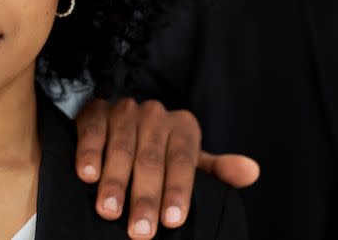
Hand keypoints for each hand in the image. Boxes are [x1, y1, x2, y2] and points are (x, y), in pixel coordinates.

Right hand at [75, 98, 259, 238]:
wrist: (121, 120)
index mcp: (184, 127)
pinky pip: (93, 131)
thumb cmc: (161, 150)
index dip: (178, 192)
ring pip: (121, 148)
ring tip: (108, 210)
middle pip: (151, 159)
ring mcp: (124, 111)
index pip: (183, 161)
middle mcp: (155, 114)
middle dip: (144, 197)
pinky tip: (86, 174)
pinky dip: (89, 152)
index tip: (172, 221)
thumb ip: (217, 170)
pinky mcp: (95, 110)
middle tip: (139, 230)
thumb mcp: (190, 160)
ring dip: (114, 181)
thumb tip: (251, 172)